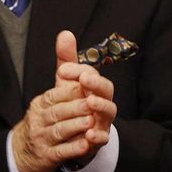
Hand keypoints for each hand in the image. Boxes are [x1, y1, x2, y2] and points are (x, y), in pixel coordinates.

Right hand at [11, 32, 114, 171]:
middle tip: (92, 104)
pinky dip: (73, 148)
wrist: (24, 152)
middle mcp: (39, 118)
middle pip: (58, 111)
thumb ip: (63, 63)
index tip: (88, 84)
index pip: (57, 92)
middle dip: (75, 107)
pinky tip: (85, 145)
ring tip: (90, 123)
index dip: (72, 88)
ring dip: (75, 126)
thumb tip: (66, 33)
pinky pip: (60, 152)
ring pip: (59, 131)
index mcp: (42, 102)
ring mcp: (42, 138)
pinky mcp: (47, 156)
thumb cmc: (45, 117)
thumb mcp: (53, 90)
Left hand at [53, 34, 117, 164]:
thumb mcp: (66, 82)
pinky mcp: (99, 139)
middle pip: (106, 89)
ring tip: (90, 102)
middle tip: (84, 79)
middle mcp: (102, 101)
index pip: (91, 73)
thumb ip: (66, 59)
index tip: (62, 69)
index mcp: (94, 86)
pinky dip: (97, 136)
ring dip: (101, 105)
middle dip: (96, 83)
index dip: (78, 70)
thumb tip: (65, 33)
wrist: (74, 133)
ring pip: (109, 111)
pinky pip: (103, 137)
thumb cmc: (73, 103)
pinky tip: (88, 134)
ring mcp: (102, 120)